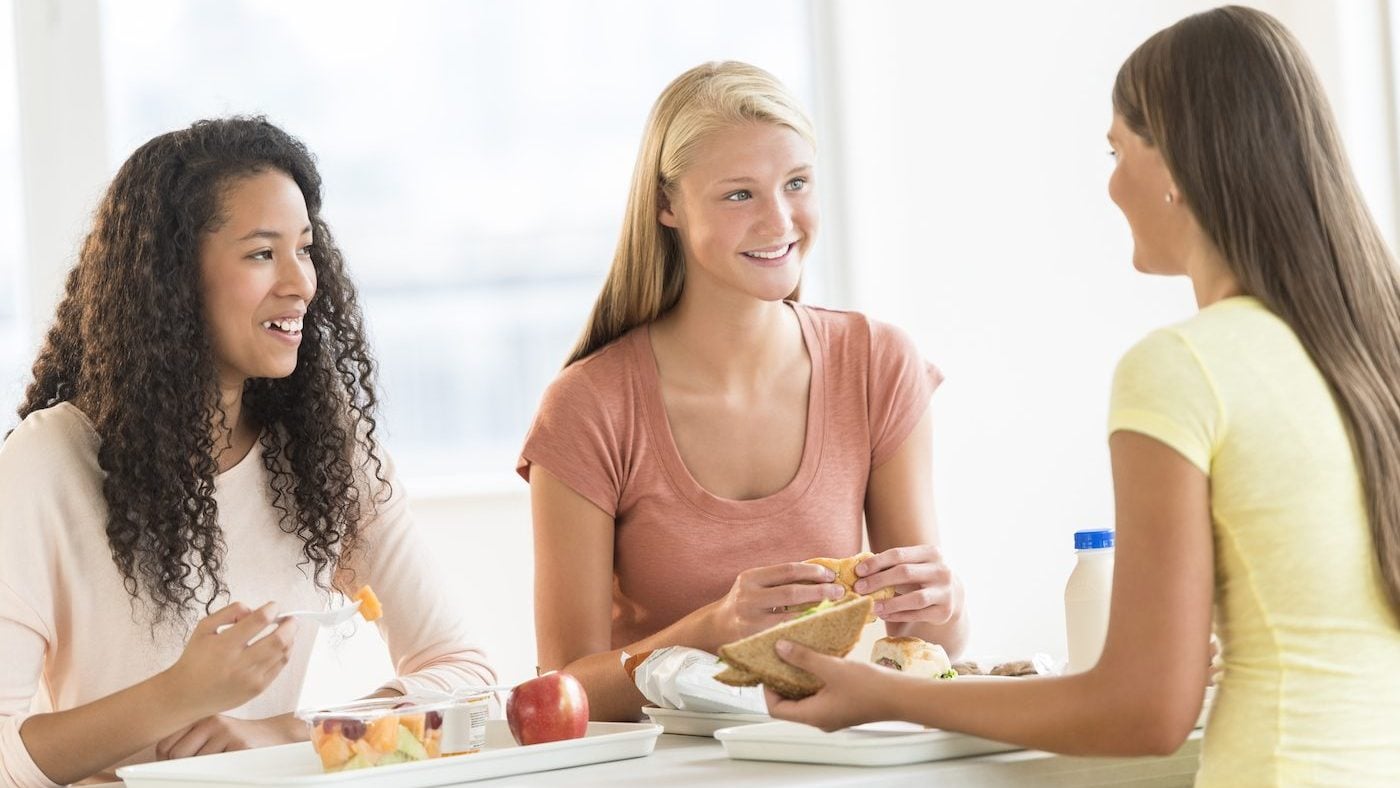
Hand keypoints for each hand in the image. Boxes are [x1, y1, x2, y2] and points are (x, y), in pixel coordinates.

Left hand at [155, 713, 305, 759]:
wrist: (272, 736)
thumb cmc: (235, 740)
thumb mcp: (209, 733)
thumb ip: (185, 739)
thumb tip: (160, 760)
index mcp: (200, 716)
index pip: (165, 743)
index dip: (166, 759)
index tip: (178, 762)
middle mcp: (211, 721)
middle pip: (177, 755)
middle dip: (183, 766)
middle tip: (199, 764)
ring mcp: (226, 732)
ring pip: (195, 763)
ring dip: (204, 769)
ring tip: (219, 761)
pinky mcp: (239, 744)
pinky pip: (214, 767)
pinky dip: (218, 771)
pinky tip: (230, 761)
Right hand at [160, 602, 296, 719]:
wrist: (186, 695)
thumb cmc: (195, 659)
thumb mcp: (203, 628)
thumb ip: (228, 612)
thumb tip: (253, 610)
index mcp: (225, 645)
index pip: (259, 620)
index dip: (272, 609)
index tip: (274, 606)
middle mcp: (239, 663)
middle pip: (278, 639)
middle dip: (290, 625)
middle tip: (290, 618)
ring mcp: (250, 679)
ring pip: (282, 654)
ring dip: (290, 639)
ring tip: (287, 631)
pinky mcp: (257, 690)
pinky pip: (279, 668)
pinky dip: (284, 654)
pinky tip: (281, 647)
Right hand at [707, 563, 846, 645]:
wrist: (717, 626)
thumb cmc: (744, 602)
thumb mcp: (755, 584)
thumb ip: (779, 579)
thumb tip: (817, 573)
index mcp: (751, 578)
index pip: (787, 570)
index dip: (812, 571)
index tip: (830, 574)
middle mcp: (748, 597)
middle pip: (791, 592)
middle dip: (819, 591)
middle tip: (839, 592)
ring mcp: (751, 620)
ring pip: (791, 616)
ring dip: (816, 612)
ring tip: (834, 609)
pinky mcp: (755, 639)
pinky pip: (786, 633)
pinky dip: (804, 628)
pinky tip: (818, 626)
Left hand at [763, 640, 902, 731]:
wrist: (901, 696)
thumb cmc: (869, 686)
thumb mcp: (832, 668)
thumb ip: (804, 658)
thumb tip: (779, 648)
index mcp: (813, 716)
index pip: (776, 709)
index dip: (768, 689)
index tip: (769, 667)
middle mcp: (820, 719)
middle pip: (789, 703)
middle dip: (782, 680)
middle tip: (780, 656)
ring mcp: (831, 714)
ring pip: (805, 697)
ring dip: (799, 677)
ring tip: (797, 654)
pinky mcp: (842, 706)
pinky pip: (820, 694)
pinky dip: (814, 679)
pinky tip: (818, 660)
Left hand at [853, 545, 960, 624]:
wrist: (953, 594)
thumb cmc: (924, 575)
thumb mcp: (915, 564)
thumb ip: (893, 565)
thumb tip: (860, 571)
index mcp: (932, 553)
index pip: (899, 554)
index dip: (877, 562)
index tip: (858, 571)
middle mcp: (942, 571)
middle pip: (905, 573)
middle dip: (879, 581)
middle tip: (859, 588)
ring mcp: (945, 592)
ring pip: (915, 598)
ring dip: (890, 603)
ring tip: (872, 606)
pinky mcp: (944, 611)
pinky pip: (917, 615)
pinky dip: (898, 615)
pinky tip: (884, 615)